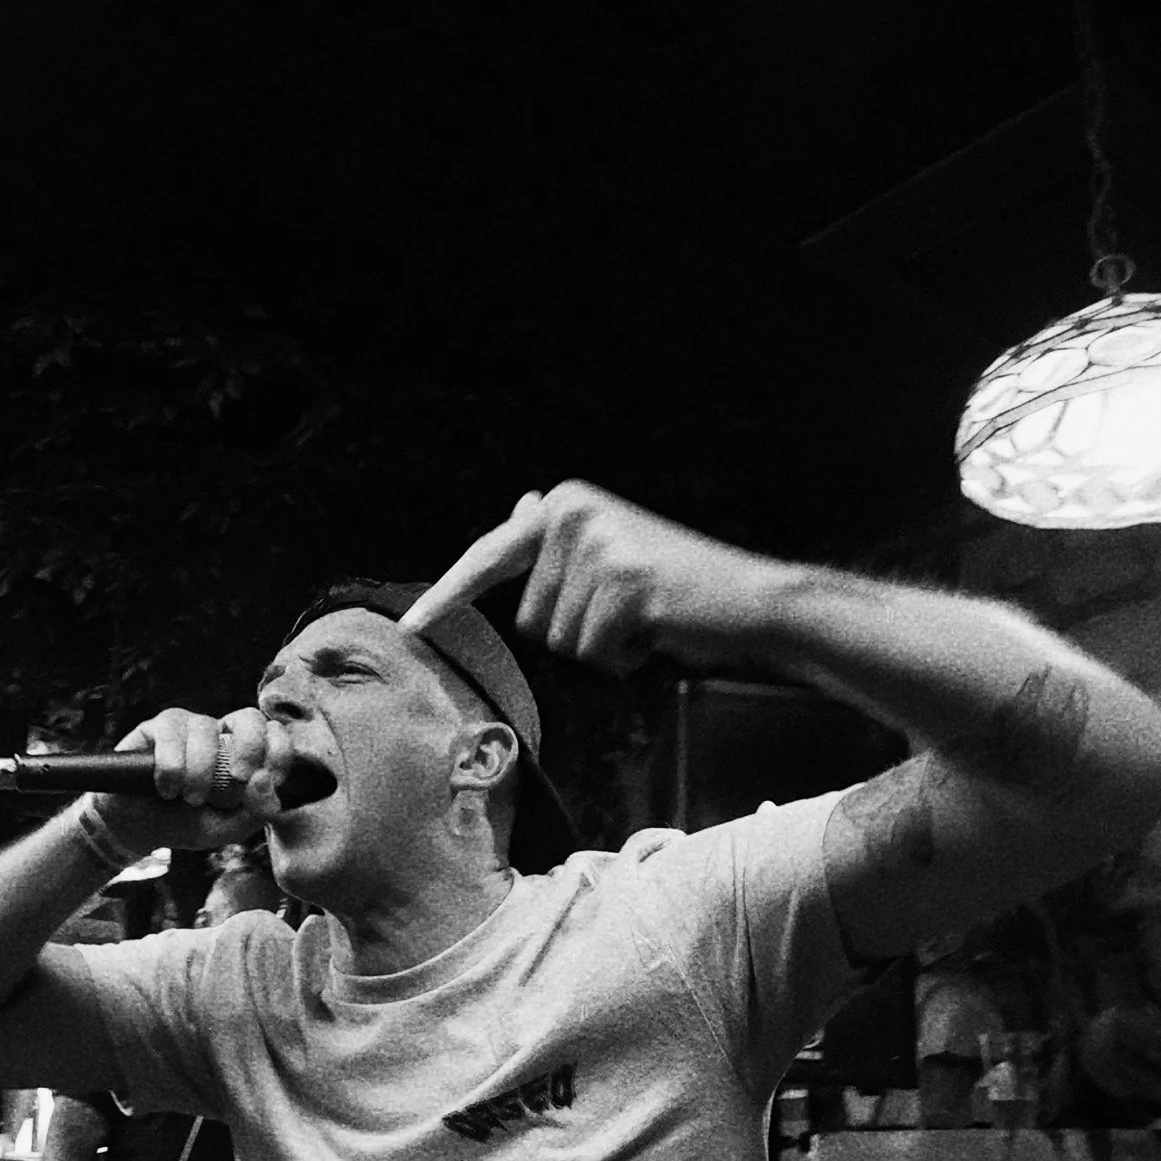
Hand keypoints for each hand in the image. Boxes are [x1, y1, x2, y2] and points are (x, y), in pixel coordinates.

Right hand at [86, 708, 296, 853]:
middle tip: (239, 778)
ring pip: (206, 728)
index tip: (264, 782)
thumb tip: (265, 780)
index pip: (275, 735)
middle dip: (250, 746)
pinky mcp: (155, 727)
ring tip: (189, 799)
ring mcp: (187, 727)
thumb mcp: (227, 828)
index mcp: (244, 755)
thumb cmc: (187, 823)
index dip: (278, 753)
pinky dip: (172, 766)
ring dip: (201, 770)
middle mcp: (219, 735)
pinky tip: (166, 788)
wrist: (137, 830)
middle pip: (249, 716)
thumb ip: (257, 812)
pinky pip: (171, 733)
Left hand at [400, 481, 782, 674]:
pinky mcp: (624, 583)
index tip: (409, 628)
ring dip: (602, 645)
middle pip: (531, 618)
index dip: (449, 597)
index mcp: (564, 504)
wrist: (751, 601)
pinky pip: (593, 651)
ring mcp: (598, 546)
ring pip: (559, 640)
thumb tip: (521, 508)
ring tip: (647, 617)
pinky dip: (625, 657)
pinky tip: (659, 630)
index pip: (490, 558)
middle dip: (577, 631)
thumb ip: (560, 541)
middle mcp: (573, 514)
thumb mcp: (612, 554)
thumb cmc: (677, 589)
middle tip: (632, 609)